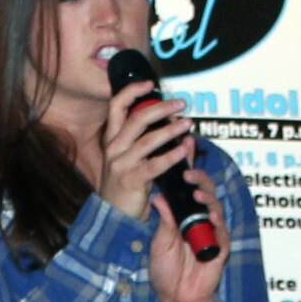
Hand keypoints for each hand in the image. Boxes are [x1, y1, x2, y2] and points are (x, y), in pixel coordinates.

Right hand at [95, 83, 193, 219]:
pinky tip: (184, 150)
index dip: (132, 92)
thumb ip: (150, 143)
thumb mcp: (133, 160)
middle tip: (182, 103)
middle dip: (161, 108)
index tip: (150, 84)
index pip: (117, 107)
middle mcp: (113, 149)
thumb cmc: (127, 187)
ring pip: (147, 140)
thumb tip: (174, 125)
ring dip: (170, 130)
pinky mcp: (130, 181)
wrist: (114, 217)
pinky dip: (171, 157)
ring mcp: (120, 164)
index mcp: (113, 140)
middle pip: (136, 119)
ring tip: (188, 124)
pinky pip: (153, 165)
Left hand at [150, 165, 230, 301]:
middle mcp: (198, 220)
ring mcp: (211, 233)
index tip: (185, 147)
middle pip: (205, 192)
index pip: (187, 187)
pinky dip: (217, 223)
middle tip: (188, 172)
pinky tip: (210, 216)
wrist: (174, 297)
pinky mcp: (219, 249)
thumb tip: (160, 197)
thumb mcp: (160, 241)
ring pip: (215, 208)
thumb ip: (164, 220)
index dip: (188, 167)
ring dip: (207, 199)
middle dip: (199, 178)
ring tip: (196, 194)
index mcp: (183, 215)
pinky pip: (221, 232)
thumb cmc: (166, 270)